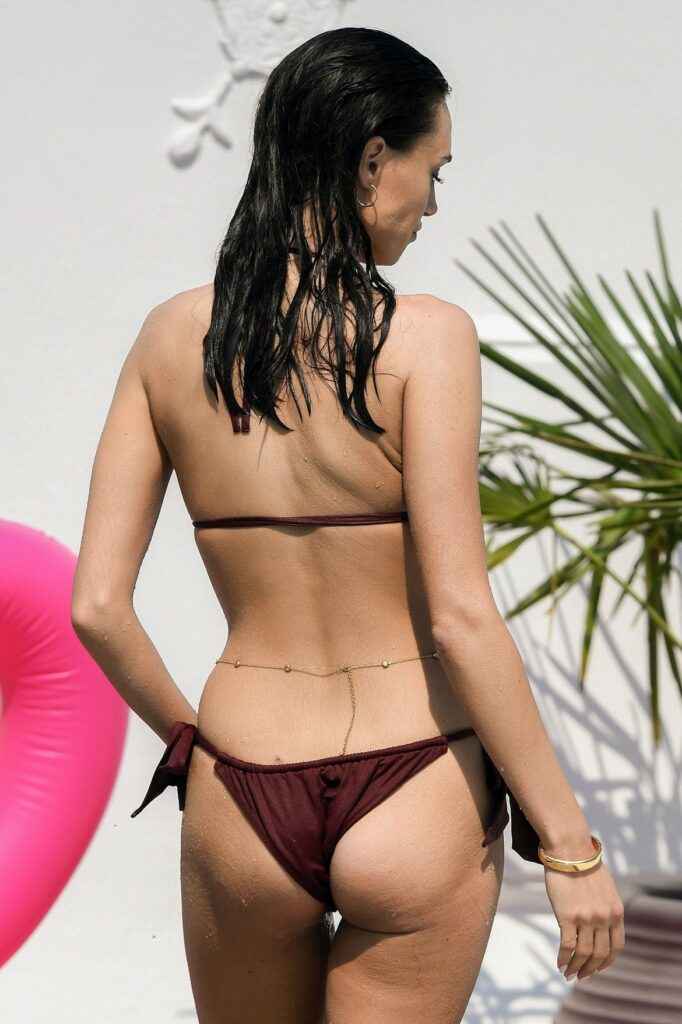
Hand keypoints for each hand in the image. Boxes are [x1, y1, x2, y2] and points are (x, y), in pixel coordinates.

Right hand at [544, 859, 624, 979]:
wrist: (569, 850)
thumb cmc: (584, 865)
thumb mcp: (606, 888)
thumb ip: (607, 907)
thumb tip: (601, 923)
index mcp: (616, 912)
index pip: (616, 947)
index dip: (607, 961)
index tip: (598, 968)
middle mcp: (604, 918)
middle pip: (599, 954)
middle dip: (590, 969)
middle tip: (581, 976)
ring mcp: (586, 919)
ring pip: (583, 954)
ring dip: (576, 968)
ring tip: (568, 973)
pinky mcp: (568, 916)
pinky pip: (567, 945)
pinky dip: (563, 958)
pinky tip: (559, 963)